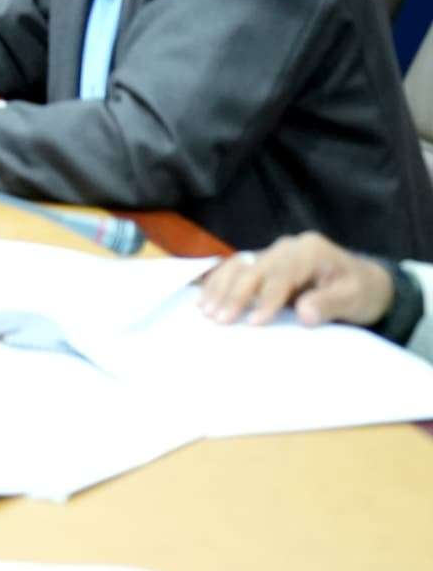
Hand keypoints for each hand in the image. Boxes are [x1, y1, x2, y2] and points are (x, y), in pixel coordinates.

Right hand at [199, 232, 397, 329]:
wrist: (364, 282)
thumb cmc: (361, 292)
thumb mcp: (355, 299)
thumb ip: (330, 304)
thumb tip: (303, 313)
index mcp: (310, 251)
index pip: (282, 274)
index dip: (266, 299)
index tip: (254, 323)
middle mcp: (286, 247)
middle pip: (254, 267)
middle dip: (236, 294)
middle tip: (220, 320)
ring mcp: (273, 253)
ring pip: (238, 264)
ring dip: (221, 288)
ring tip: (206, 311)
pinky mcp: (264, 263)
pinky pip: (236, 268)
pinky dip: (219, 282)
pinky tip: (205, 298)